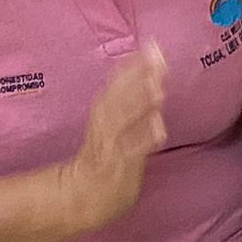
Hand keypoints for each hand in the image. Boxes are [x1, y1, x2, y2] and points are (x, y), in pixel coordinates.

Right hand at [60, 45, 167, 230]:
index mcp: (105, 112)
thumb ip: (132, 104)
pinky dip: (144, 138)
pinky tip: (159, 127)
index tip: (153, 44)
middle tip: (157, 56)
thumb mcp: (116, 125)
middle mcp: (105, 125)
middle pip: (121, 94)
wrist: (82, 197)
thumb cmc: (104, 160)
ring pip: (124, 119)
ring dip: (140, 101)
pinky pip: (132, 150)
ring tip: (158, 85)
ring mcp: (111, 145)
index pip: (119, 82)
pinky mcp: (118, 166)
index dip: (135, 63)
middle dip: (138, 75)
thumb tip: (153, 79)